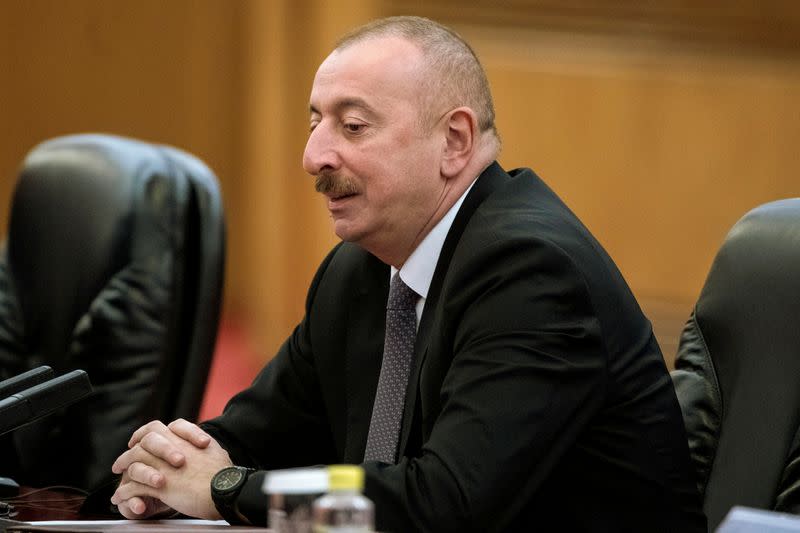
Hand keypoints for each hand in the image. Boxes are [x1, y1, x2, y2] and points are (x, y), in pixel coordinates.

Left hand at [111, 419, 232, 519]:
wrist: (224, 490)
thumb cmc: (224, 475)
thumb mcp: (216, 451)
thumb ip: (206, 447)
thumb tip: (206, 445)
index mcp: (185, 440)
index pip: (160, 428)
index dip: (146, 433)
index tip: (140, 439)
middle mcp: (172, 448)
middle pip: (144, 441)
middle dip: (131, 448)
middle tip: (124, 457)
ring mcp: (164, 466)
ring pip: (135, 460)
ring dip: (123, 465)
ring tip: (117, 472)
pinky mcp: (160, 485)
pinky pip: (134, 486)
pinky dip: (123, 492)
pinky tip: (118, 497)